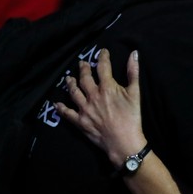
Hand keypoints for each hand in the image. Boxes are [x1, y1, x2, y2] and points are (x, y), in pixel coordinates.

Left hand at [55, 48, 145, 167]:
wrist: (124, 141)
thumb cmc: (132, 118)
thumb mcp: (135, 93)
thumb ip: (133, 73)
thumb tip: (134, 54)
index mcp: (107, 87)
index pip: (103, 67)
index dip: (102, 57)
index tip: (102, 52)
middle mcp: (93, 95)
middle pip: (85, 78)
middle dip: (83, 68)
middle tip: (82, 63)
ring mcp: (84, 108)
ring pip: (74, 92)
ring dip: (70, 84)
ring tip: (69, 78)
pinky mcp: (80, 121)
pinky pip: (67, 113)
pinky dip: (61, 108)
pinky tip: (56, 103)